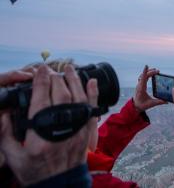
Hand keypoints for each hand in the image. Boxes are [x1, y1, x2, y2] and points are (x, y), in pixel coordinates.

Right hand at [0, 64, 97, 185]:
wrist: (61, 185)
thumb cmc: (36, 171)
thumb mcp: (14, 157)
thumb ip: (5, 134)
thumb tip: (3, 114)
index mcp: (41, 134)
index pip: (41, 98)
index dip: (41, 80)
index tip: (40, 69)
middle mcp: (61, 127)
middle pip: (60, 93)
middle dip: (54, 77)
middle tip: (49, 71)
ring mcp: (77, 127)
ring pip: (77, 95)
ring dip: (73, 79)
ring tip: (68, 69)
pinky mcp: (87, 129)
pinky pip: (92, 106)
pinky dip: (93, 92)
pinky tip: (92, 81)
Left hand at [133, 65, 166, 111]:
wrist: (135, 106)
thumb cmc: (142, 105)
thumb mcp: (151, 104)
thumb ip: (159, 102)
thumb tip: (167, 101)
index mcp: (141, 88)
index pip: (143, 78)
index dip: (145, 71)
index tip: (146, 65)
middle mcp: (139, 85)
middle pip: (144, 75)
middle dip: (150, 72)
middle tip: (158, 71)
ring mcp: (139, 84)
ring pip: (142, 75)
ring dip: (148, 72)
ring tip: (155, 70)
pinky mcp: (140, 85)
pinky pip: (142, 77)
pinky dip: (146, 74)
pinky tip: (151, 74)